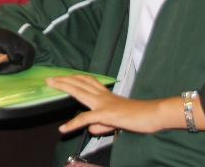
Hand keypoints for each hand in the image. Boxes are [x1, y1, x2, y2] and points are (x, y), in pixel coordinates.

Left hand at [48, 75, 165, 135]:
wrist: (154, 114)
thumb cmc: (139, 117)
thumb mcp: (117, 122)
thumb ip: (102, 124)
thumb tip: (91, 128)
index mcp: (106, 95)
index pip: (87, 82)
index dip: (74, 78)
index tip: (63, 76)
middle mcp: (103, 96)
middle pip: (79, 83)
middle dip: (63, 79)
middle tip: (50, 77)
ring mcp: (104, 103)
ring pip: (79, 91)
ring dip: (64, 87)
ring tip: (51, 85)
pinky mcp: (106, 114)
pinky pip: (86, 118)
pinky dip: (73, 123)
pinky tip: (64, 129)